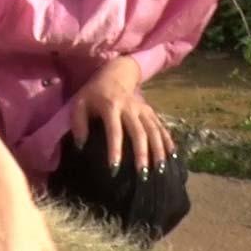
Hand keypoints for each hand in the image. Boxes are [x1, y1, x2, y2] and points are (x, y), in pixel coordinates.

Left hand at [69, 55, 175, 174]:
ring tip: (160, 170)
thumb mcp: (80, 104)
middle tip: (143, 175)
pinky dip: (168, 141)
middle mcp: (130, 108)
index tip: (114, 169)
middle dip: (142, 154)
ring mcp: (143, 109)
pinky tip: (172, 156)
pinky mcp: (151, 111)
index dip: (115, 150)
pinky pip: (161, 127)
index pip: (114, 131)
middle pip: (139, 132)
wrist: (115, 74)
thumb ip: (79, 124)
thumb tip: (81, 146)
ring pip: (153, 130)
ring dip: (158, 150)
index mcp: (111, 106)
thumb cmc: (94, 94)